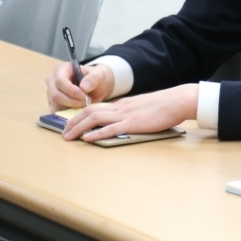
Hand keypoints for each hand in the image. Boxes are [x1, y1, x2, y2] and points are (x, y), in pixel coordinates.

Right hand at [46, 62, 113, 109]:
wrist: (96, 87)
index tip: (83, 95)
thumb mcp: (99, 74)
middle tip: (85, 102)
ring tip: (84, 104)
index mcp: (61, 69)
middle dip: (71, 100)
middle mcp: (53, 80)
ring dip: (70, 107)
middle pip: (55, 94)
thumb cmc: (95, 78)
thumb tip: (84, 87)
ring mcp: (51, 93)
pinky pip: (56, 111)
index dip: (71, 90)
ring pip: (55, 104)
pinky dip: (67, 113)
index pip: (60, 81)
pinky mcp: (53, 104)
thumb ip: (94, 78)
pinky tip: (78, 109)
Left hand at [62, 84, 198, 141]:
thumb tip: (124, 122)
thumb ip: (132, 114)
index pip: (96, 108)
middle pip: (89, 111)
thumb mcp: (144, 108)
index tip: (72, 124)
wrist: (177, 101)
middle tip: (63, 132)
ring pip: (94, 118)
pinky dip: (95, 133)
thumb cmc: (165, 106)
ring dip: (78, 128)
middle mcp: (120, 107)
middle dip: (73, 122)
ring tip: (68, 137)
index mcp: (123, 104)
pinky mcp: (132, 123)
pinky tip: (86, 139)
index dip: (81, 116)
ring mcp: (125, 115)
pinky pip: (109, 129)